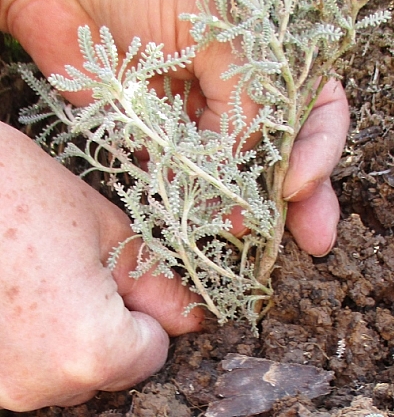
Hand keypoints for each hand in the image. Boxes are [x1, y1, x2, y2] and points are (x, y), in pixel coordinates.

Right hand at [0, 124, 203, 410]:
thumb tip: (191, 318)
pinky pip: (26, 368)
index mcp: (87, 349)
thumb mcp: (104, 230)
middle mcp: (38, 385)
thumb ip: (154, 283)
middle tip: (75, 269)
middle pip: (109, 369)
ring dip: (67, 334)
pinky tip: (14, 295)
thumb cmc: (17, 192)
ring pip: (65, 371)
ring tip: (38, 278)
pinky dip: (30, 339)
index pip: (152, 354)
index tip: (121, 278)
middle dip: (109, 326)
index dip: (147, 315)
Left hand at [1, 0, 347, 255]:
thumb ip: (247, 110)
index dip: (319, 151)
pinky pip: (190, 184)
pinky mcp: (164, 145)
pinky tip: (209, 227)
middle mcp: (246, 99)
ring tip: (249, 236)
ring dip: (249, 212)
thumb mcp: (223, 39)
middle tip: (315, 239)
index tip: (296, 186)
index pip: (319, 113)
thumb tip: (246, 181)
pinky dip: (200, 210)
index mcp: (273, 65)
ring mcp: (205, 124)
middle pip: (289, 155)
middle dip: (304, 200)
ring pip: (240, 178)